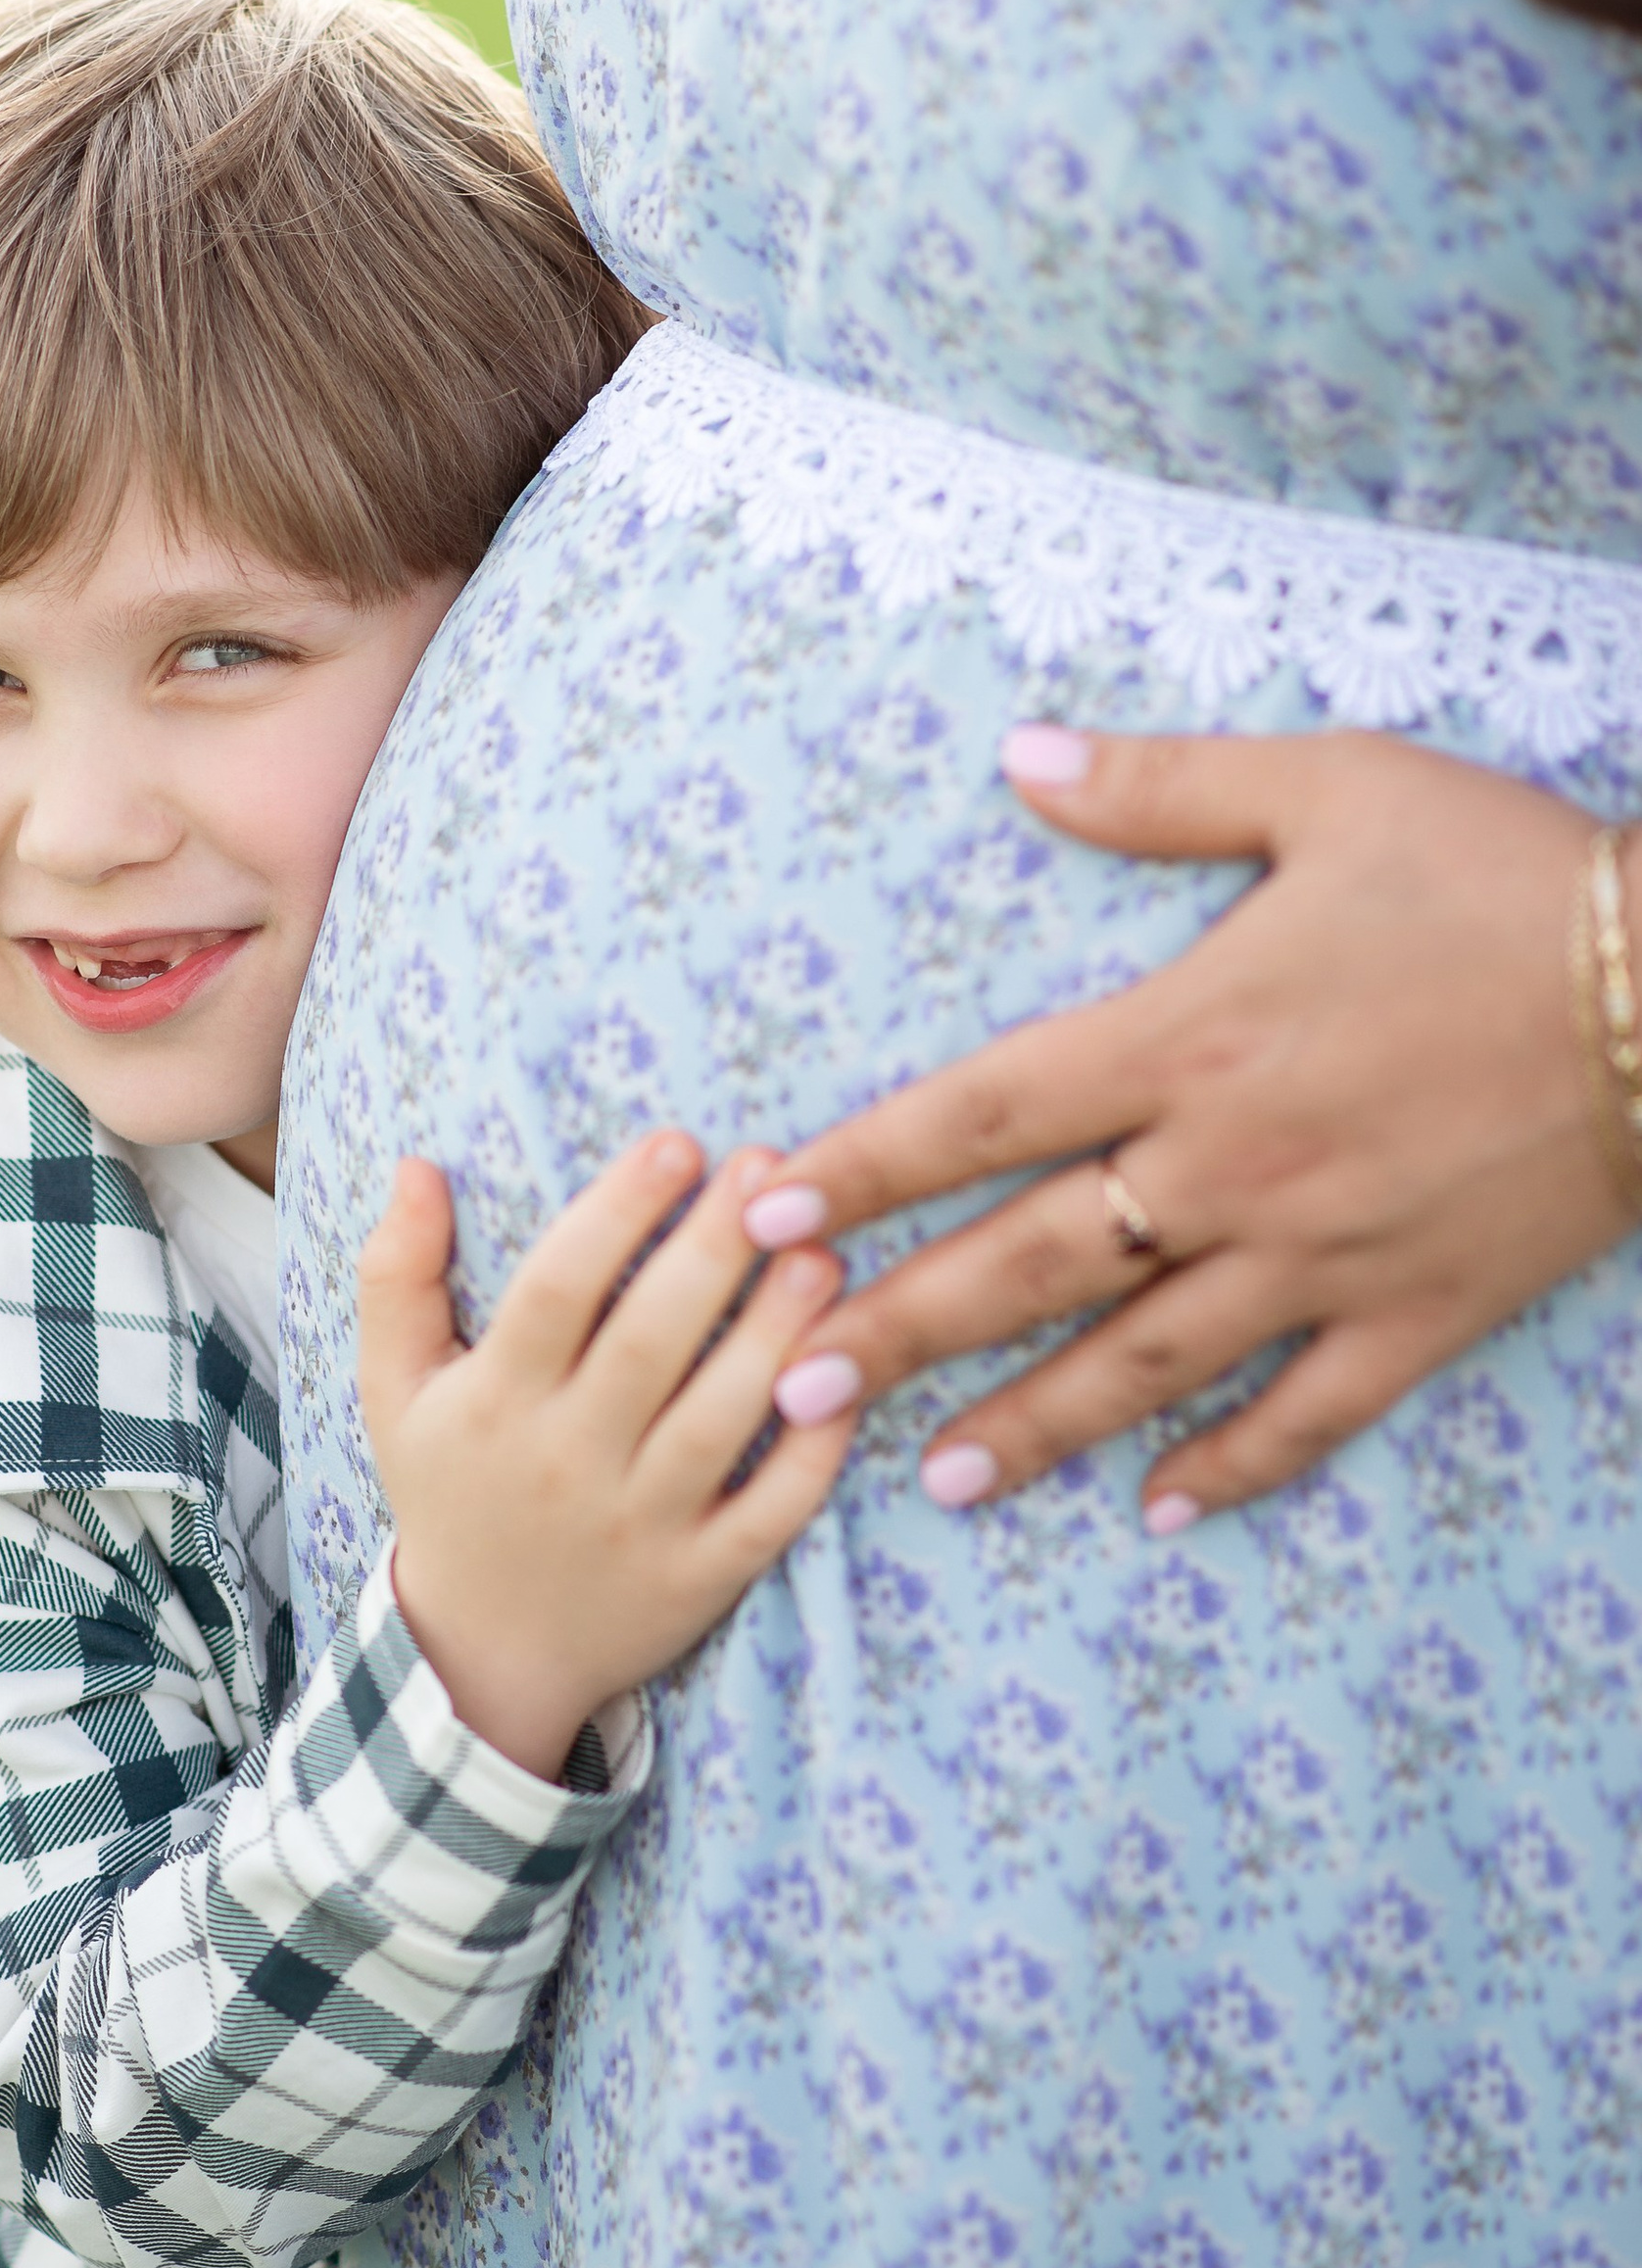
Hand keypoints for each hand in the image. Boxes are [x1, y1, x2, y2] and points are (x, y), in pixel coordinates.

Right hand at [360, 1135, 854, 1775]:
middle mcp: (566, 1462)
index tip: (676, 1144)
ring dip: (776, 1334)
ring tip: (824, 1255)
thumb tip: (416, 1165)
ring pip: (719, 1420)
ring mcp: (639, 1528)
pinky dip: (815, 1452)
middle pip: (650, 1341)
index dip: (618, 1210)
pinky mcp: (699, 1580)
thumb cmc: (449, 1491)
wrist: (480, 1657)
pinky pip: (769, 1512)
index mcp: (496, 1402)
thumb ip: (397, 1276)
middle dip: (713, 1248)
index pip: (558, 1288)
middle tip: (771, 1169)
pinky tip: (850, 1379)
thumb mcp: (393, 1390)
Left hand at [744, 726, 1637, 1529]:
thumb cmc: (1505, 871)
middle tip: (793, 1397)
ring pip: (1143, 1360)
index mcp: (1190, 1037)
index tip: (762, 1221)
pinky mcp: (1419, 1310)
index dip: (861, 1171)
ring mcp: (1323, 1254)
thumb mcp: (1330, 786)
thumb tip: (1019, 755)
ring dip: (1033, 1427)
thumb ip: (1162, 789)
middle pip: (1028, 1264)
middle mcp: (1231, 1165)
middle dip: (900, 1334)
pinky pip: (1308, 1411)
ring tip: (937, 1483)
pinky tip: (1160, 1511)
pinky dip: (1233, 1466)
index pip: (982, 1115)